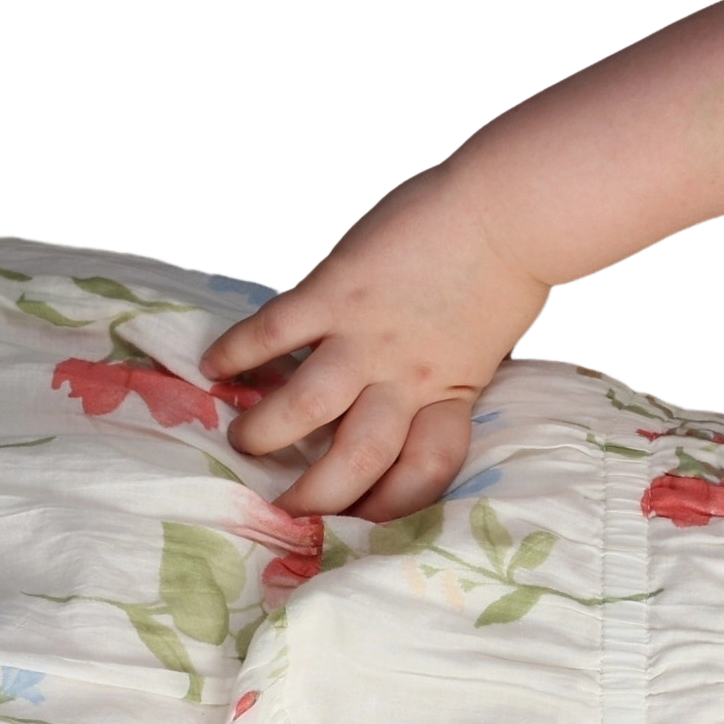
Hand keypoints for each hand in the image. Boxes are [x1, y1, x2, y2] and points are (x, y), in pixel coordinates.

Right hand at [198, 166, 558, 523]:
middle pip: (358, 461)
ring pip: (306, 409)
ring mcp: (367, 337)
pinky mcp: (333, 291)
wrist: (508, 208)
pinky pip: (274, 333)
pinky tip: (214, 368)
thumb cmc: (509, 268)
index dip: (395, 504)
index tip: (365, 515)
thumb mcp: (485, 341)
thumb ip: (446, 369)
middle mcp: (408, 380)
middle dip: (315, 494)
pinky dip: (237, 353)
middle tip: (283, 502)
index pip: (425, 471)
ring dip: (266, 432)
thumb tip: (405, 387)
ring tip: (242, 441)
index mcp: (452, 396)